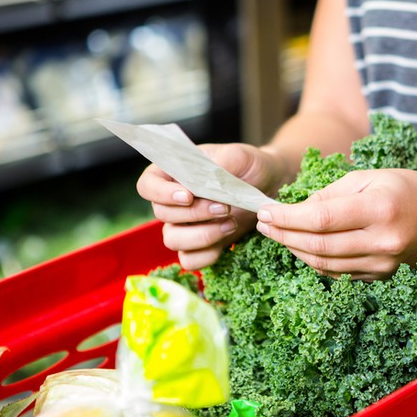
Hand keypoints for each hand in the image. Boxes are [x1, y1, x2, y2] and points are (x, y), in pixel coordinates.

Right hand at [137, 142, 284, 270]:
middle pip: (162, 214)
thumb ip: (221, 164)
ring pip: (172, 240)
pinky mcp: (200, 246)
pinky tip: (228, 240)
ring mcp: (184, 226)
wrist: (269, 185)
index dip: (161, 194)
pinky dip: (207, 255)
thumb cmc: (248, 166)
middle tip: (225, 207)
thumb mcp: (239, 156)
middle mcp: (172, 202)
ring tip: (231, 223)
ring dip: (202, 235)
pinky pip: (189, 260)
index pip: (147, 186)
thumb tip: (208, 180)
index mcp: (172, 174)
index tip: (188, 196)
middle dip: (194, 214)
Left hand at [255, 169, 416, 279]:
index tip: (265, 212)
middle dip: (283, 235)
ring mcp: (382, 264)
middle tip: (263, 225)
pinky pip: (338, 273)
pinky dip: (314, 261)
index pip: (320, 219)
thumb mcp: (370, 177)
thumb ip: (332, 193)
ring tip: (277, 235)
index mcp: (379, 209)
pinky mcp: (381, 277)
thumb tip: (297, 209)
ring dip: (294, 250)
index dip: (287, 218)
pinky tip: (301, 247)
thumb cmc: (408, 189)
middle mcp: (381, 241)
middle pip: (317, 245)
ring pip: (324, 264)